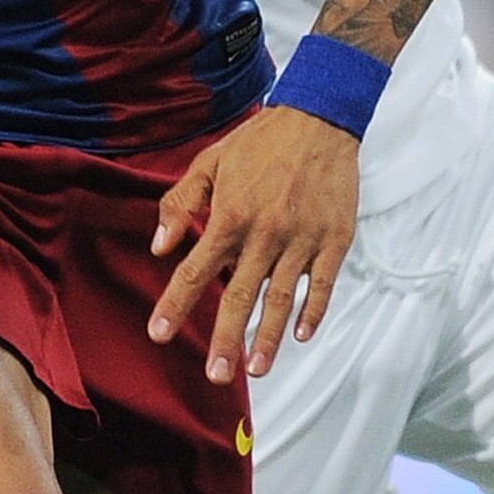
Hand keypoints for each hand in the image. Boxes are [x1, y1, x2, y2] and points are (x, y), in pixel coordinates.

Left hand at [148, 108, 360, 383]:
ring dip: (269, 338)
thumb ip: (181, 204)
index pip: (194, 272)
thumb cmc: (260, 142)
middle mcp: (264, 234)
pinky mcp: (334, 240)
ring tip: (255, 370)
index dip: (175, 305)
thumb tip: (160, 247)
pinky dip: (314, 311)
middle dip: (225, 340)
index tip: (158, 334)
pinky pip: (322, 284)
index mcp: (229, 216)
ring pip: (282, 299)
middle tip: (216, 376)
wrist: (319, 118)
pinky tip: (304, 335)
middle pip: (239, 297)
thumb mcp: (209, 162)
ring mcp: (302, 240)